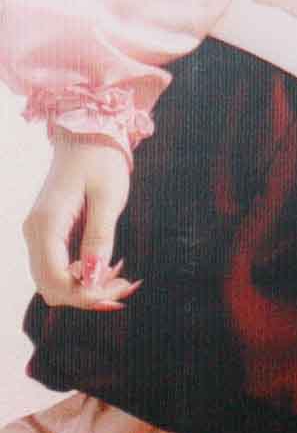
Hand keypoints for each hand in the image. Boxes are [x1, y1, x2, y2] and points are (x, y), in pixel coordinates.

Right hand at [24, 135, 135, 311]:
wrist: (87, 137)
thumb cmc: (101, 163)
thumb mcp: (108, 199)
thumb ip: (99, 238)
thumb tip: (92, 276)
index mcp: (46, 224)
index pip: (54, 279)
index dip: (85, 294)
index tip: (119, 290)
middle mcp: (34, 232)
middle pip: (50, 286)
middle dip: (87, 294)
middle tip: (126, 286)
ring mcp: (37, 234)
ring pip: (53, 280)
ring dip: (86, 287)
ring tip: (123, 278)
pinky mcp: (47, 234)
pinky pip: (58, 266)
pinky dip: (81, 275)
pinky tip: (109, 267)